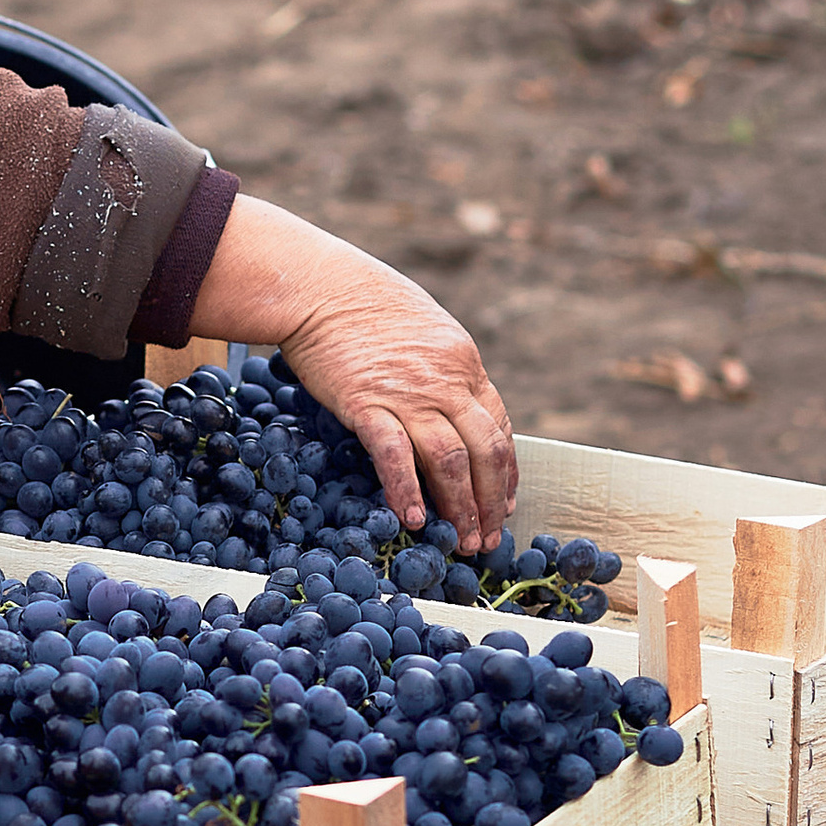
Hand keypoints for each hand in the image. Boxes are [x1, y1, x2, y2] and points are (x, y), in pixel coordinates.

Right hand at [188, 197, 516, 550]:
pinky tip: (411, 519)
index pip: (498, 427)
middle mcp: (445, 380)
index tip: (504, 504)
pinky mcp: (366, 401)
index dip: (505, 473)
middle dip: (492, 502)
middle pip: (485, 450)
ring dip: (460, 507)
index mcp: (464, 364)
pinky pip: (394, 454)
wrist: (319, 285)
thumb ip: (443, 371)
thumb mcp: (425, 332)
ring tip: (461, 541)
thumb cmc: (365, 305)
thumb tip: (451, 411)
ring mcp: (407, 392)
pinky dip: (406, 489)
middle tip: (488, 539)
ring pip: (450, 460)